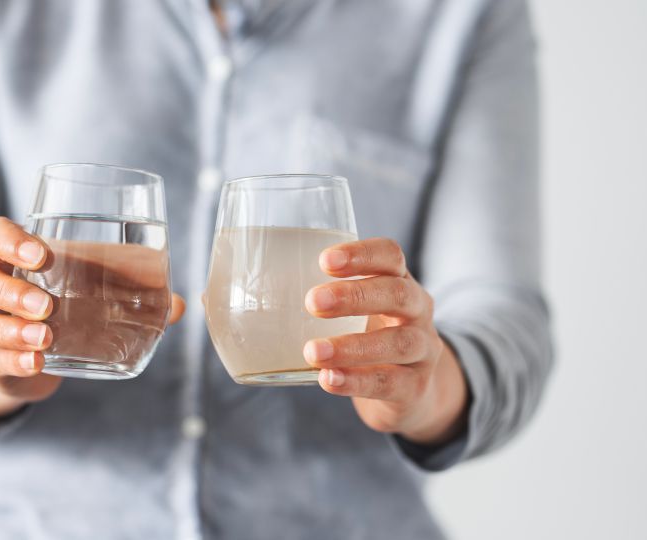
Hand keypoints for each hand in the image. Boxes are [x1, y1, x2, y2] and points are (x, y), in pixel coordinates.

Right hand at [0, 217, 184, 421]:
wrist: (26, 357)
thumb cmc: (61, 308)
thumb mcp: (90, 294)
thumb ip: (133, 295)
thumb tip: (180, 304)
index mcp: (11, 256)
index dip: (8, 239)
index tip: (41, 254)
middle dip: (11, 289)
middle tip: (47, 304)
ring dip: (9, 328)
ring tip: (45, 338)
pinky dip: (14, 360)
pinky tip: (36, 363)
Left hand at [302, 238, 468, 445]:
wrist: (411, 390)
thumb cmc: (366, 336)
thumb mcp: (350, 310)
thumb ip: (307, 297)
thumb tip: (223, 290)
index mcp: (398, 280)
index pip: (390, 255)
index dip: (362, 254)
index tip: (324, 260)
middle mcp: (417, 310)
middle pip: (397, 293)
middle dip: (354, 296)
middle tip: (312, 302)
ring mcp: (422, 350)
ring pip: (398, 343)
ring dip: (352, 346)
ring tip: (313, 351)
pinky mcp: (415, 388)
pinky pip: (390, 383)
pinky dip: (357, 382)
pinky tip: (328, 379)